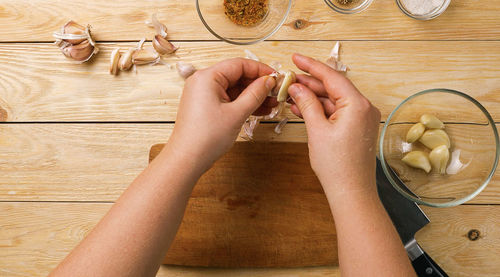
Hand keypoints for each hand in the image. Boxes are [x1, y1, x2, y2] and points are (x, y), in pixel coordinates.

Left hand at [166, 58, 276, 173]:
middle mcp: (203, 82)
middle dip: (258, 84)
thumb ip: (255, 94)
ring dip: (253, 96)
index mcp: (207, 77)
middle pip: (237, 75)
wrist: (187, 160)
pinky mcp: (206, 106)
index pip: (239, 64)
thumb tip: (269, 81)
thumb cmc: (205, 137)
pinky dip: (243, 103)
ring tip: (272, 104)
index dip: (260, 70)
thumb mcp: (236, 113)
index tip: (276, 77)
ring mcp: (203, 94)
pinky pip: (228, 99)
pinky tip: (260, 110)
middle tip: (276, 92)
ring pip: (234, 89)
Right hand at [288, 54, 380, 197]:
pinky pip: (337, 112)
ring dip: (313, 97)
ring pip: (334, 100)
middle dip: (310, 82)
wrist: (351, 192)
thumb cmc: (337, 165)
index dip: (311, 66)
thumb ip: (307, 103)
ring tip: (291, 94)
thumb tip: (296, 87)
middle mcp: (364, 108)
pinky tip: (303, 108)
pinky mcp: (357, 128)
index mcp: (357, 104)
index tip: (295, 58)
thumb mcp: (317, 130)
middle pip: (333, 87)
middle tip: (289, 78)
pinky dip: (321, 109)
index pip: (332, 77)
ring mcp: (362, 118)